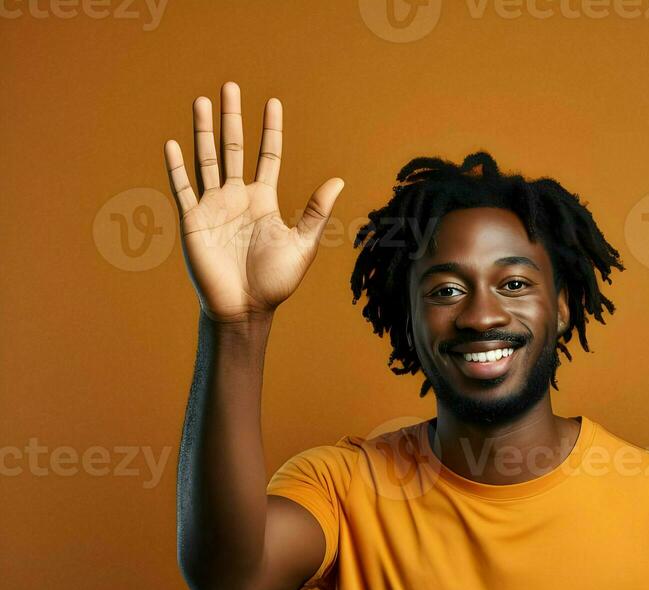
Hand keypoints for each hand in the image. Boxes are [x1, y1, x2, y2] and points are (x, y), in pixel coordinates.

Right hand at [163, 81, 343, 324]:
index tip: (273, 102)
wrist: (245, 308)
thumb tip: (338, 180)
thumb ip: (315, 211)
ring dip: (204, 131)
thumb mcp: (302, 244)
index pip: (267, 156)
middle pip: (233, 148)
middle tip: (230, 85)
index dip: (270, 130)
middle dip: (232, 118)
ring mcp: (214, 207)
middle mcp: (237, 198)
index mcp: (263, 201)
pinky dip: (177, 166)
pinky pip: (183, 188)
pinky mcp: (193, 220)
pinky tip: (173, 143)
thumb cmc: (275, 282)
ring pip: (207, 159)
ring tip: (202, 100)